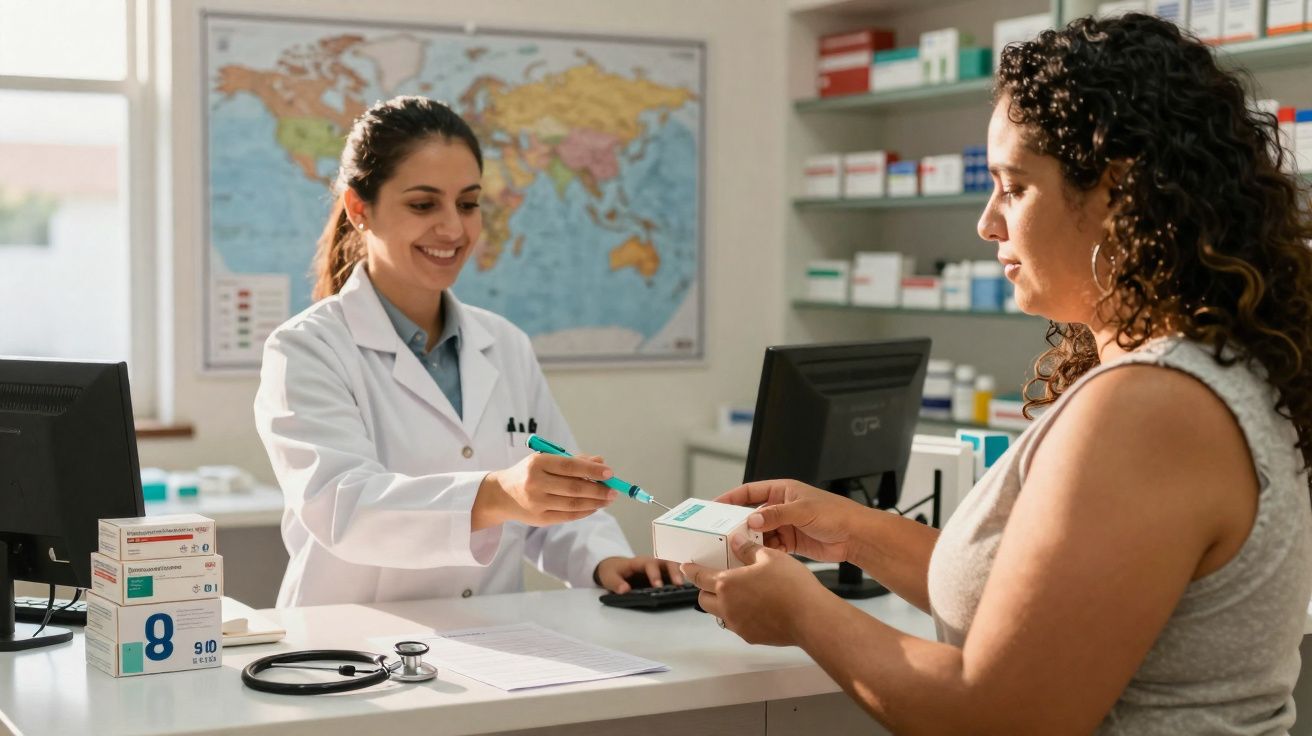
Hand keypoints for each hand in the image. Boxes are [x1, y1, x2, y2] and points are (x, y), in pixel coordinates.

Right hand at [478, 453, 616, 526]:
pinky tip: (595, 507)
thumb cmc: (530, 473)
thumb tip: (600, 462)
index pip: (569, 466)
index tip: (609, 473)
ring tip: (608, 499)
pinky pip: (568, 516)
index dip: (591, 470)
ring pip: (573, 504)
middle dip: (598, 490)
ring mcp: (536, 503)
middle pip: (574, 488)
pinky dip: (585, 512)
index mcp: (537, 463)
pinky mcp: (539, 519)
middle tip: (614, 490)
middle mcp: (535, 483)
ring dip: (595, 502)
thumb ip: (573, 460)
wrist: (502, 494)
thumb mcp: (546, 460)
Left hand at [594, 556, 683, 592]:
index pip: (649, 564)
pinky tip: (687, 589)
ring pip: (673, 568)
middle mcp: (652, 563)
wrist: (613, 568)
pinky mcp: (662, 576)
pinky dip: (681, 579)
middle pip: (666, 562)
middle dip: (673, 572)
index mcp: (639, 562)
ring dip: (680, 575)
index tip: (657, 586)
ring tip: (686, 587)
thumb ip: (616, 583)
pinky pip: (673, 575)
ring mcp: (658, 569)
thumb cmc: (612, 571)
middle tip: (679, 584)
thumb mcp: (609, 576)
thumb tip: (625, 590)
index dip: (655, 574)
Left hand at [681, 534, 826, 645]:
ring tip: (740, 594)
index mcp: (727, 584)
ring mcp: (738, 624)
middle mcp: (727, 607)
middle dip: (705, 590)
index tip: (686, 568)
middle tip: (716, 580)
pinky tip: (757, 607)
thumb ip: (748, 549)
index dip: (691, 571)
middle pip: (704, 600)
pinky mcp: (751, 636)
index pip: (699, 577)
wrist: (810, 617)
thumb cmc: (792, 586)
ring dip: (722, 604)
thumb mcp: (769, 557)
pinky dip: (740, 616)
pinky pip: (737, 625)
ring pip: (720, 614)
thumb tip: (737, 541)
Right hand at [715, 479, 859, 562]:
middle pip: (752, 514)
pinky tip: (757, 558)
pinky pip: (771, 547)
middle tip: (724, 534)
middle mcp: (782, 507)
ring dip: (751, 541)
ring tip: (738, 549)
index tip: (715, 507)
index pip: (750, 491)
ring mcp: (786, 525)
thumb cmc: (836, 514)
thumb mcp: (803, 510)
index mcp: (783, 490)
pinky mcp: (791, 542)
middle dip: (739, 524)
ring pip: (760, 533)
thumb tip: (752, 519)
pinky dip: (763, 552)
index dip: (731, 498)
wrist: (856, 536)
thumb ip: (776, 514)